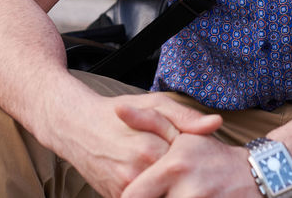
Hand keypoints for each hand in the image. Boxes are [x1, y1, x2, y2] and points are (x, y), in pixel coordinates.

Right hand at [54, 93, 221, 197]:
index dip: (196, 157)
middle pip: (178, 182)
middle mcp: (138, 173)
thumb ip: (185, 117)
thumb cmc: (117, 112)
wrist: (75, 126)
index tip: (197, 153)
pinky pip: (147, 197)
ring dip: (170, 185)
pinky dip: (154, 190)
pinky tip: (155, 178)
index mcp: (152, 148)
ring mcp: (125, 189)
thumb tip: (216, 123)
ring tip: (169, 170)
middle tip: (187, 165)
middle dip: (184, 175)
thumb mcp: (153, 104)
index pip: (189, 163)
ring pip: (164, 192)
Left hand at [120, 132, 260, 197]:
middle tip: (161, 191)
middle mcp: (187, 192)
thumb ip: (148, 121)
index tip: (138, 192)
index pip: (131, 196)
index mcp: (173, 167)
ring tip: (173, 193)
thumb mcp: (181, 133)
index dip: (131, 195)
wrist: (255, 177)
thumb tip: (117, 109)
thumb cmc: (211, 154)